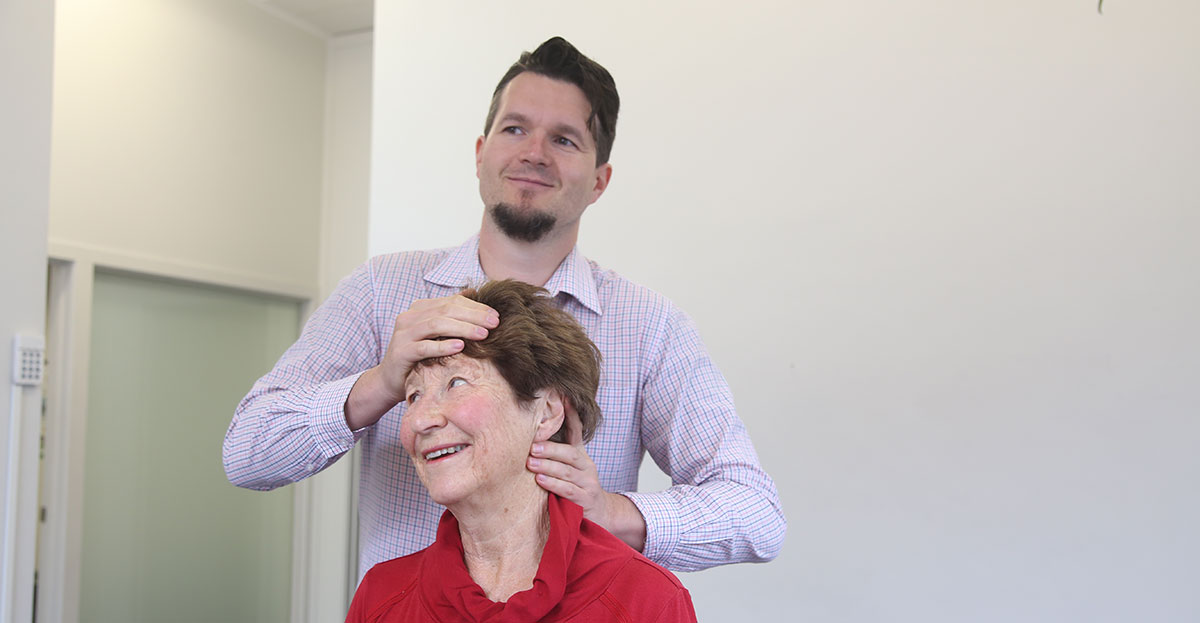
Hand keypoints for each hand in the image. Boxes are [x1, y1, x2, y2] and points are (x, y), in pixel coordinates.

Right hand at [344, 295, 497, 429]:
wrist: (391, 380)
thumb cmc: (420, 357)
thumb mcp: (436, 334)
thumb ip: (451, 316)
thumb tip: (473, 293)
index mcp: (420, 308)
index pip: (452, 301)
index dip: (475, 307)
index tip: (496, 316)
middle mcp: (410, 317)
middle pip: (446, 310)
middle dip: (473, 316)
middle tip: (494, 324)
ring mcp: (404, 334)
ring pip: (436, 325)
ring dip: (463, 328)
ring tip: (483, 334)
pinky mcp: (401, 352)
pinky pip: (424, 347)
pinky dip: (443, 346)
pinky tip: (460, 346)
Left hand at [527, 407, 647, 550]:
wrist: (600, 514)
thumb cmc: (576, 489)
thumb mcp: (568, 469)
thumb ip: (555, 455)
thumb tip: (530, 436)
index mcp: (581, 456)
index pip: (577, 431)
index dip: (571, 415)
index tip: (563, 398)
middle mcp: (586, 466)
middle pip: (570, 453)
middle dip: (551, 448)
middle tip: (532, 446)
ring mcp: (588, 483)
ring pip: (568, 472)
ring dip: (548, 466)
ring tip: (531, 463)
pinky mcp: (585, 499)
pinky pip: (569, 490)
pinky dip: (554, 484)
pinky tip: (541, 480)